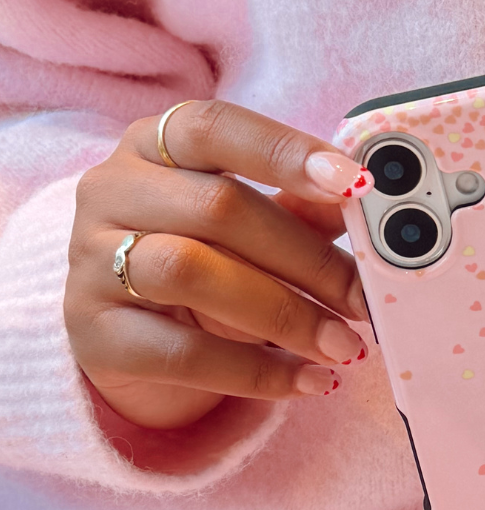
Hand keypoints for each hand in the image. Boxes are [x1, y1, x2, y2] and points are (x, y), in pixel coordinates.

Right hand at [66, 99, 374, 429]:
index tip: (353, 182)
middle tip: (363, 300)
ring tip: (343, 347)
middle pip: (218, 209)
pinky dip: (256, 371)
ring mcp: (92, 263)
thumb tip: (367, 211)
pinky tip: (308, 381)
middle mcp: (112, 192)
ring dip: (285, 315)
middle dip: (308, 259)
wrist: (129, 338)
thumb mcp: (250, 230)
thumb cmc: (204, 263)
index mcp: (154, 147)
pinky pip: (183, 354)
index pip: (213, 128)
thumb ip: (302, 212)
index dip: (285, 152)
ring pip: (191, 273)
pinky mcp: (96, 337)